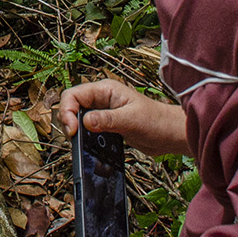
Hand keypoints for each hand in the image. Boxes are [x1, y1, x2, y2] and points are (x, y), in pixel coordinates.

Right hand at [59, 78, 188, 156]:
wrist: (170, 134)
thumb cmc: (157, 122)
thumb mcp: (131, 120)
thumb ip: (107, 120)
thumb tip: (84, 122)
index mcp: (105, 90)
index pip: (74, 95)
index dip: (67, 111)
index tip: (73, 130)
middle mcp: (102, 99)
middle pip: (72, 105)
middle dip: (68, 121)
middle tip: (74, 138)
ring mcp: (104, 112)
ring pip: (78, 118)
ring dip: (76, 130)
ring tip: (80, 144)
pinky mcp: (107, 125)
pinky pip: (88, 129)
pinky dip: (84, 138)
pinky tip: (88, 147)